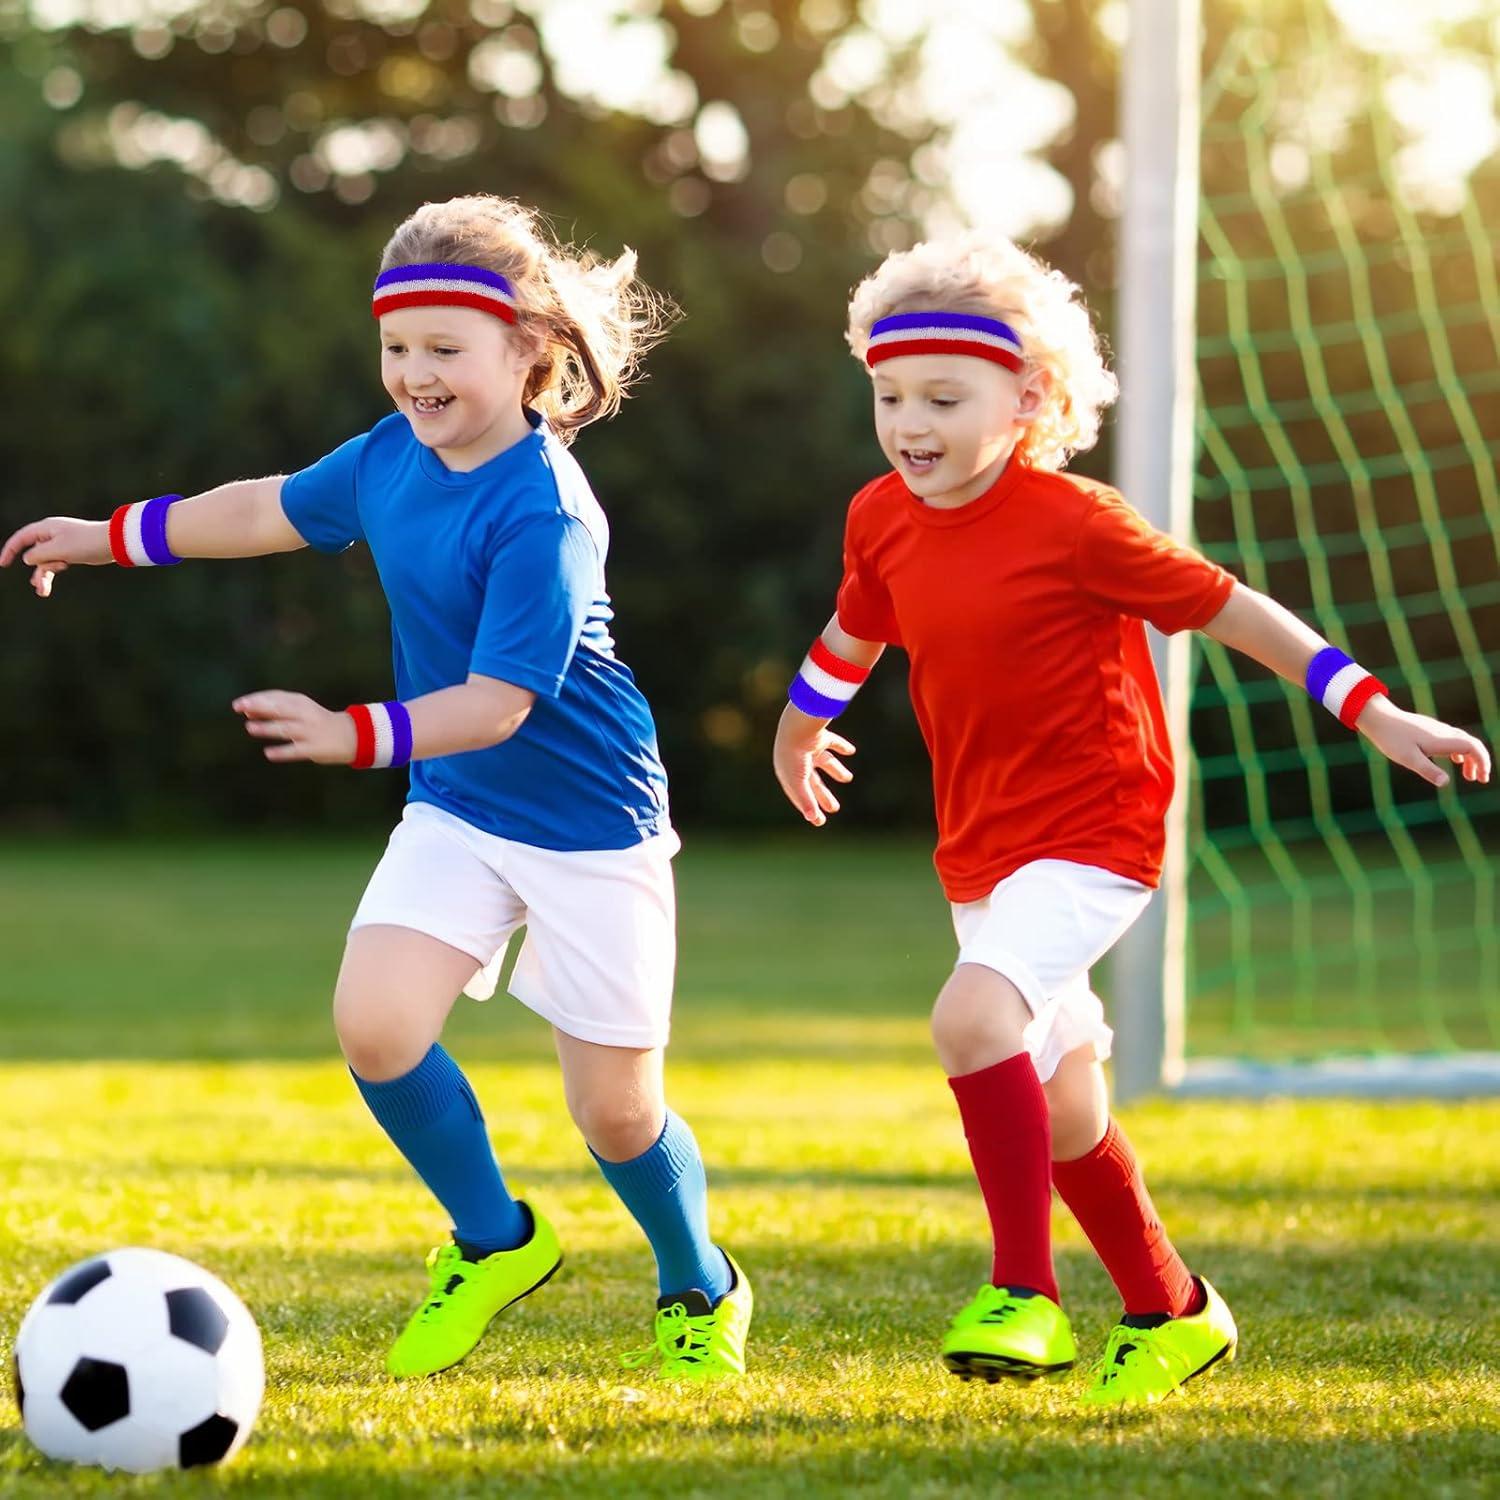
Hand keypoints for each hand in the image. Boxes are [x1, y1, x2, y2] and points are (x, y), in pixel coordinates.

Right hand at [0, 517, 112, 597]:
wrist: (113, 542)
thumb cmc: (86, 543)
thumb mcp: (58, 550)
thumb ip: (38, 555)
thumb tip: (27, 560)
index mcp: (45, 529)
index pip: (21, 538)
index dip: (9, 550)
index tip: (2, 564)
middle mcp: (51, 535)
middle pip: (34, 554)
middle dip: (36, 571)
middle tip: (38, 587)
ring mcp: (61, 544)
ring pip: (45, 561)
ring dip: (44, 576)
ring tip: (43, 592)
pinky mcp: (70, 552)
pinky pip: (55, 563)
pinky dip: (52, 572)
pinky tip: (49, 585)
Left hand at [232, 691, 358, 764]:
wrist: (351, 736)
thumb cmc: (318, 722)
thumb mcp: (302, 709)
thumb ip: (277, 709)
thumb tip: (247, 712)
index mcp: (302, 702)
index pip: (277, 697)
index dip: (258, 699)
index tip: (240, 704)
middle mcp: (306, 715)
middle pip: (280, 709)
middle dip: (259, 707)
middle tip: (240, 708)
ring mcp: (310, 732)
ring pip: (286, 729)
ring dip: (268, 727)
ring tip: (250, 728)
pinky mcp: (314, 749)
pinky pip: (296, 751)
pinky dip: (282, 752)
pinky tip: (268, 753)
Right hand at [773, 706, 855, 825]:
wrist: (797, 729)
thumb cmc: (794, 758)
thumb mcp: (799, 783)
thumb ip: (806, 801)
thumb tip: (813, 819)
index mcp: (788, 773)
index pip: (799, 795)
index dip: (809, 807)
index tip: (819, 821)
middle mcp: (798, 761)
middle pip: (814, 782)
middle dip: (823, 795)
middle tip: (834, 808)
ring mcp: (809, 749)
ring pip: (825, 762)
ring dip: (836, 770)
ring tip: (848, 778)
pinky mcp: (820, 737)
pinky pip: (832, 742)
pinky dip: (842, 746)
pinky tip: (851, 751)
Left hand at [1355, 695, 1490, 788]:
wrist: (1378, 717)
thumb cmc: (1391, 738)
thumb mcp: (1407, 758)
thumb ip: (1427, 770)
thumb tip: (1444, 782)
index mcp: (1441, 740)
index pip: (1472, 747)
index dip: (1482, 761)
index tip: (1483, 778)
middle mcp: (1443, 732)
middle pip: (1472, 744)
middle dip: (1480, 761)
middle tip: (1481, 780)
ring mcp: (1437, 729)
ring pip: (1463, 742)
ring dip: (1470, 758)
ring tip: (1469, 776)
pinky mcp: (1429, 729)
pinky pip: (1452, 739)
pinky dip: (1459, 751)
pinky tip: (1455, 760)